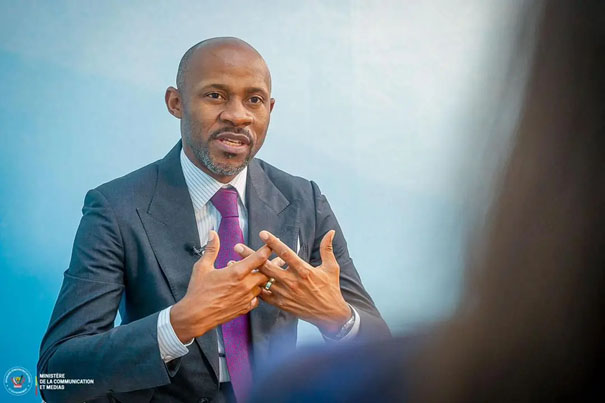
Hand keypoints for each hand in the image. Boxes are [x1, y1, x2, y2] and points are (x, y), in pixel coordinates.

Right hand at [170, 231, 269, 342]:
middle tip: (276, 260)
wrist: (196, 316)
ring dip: (260, 279)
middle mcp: (244, 285)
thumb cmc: (198, 291)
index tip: (272, 244)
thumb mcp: (202, 267)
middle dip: (270, 265)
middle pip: (266, 272)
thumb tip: (212, 234)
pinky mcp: (245, 308)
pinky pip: (257, 299)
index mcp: (236, 272)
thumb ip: (211, 249)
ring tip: (258, 273)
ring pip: (262, 285)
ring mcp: (246, 298)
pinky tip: (250, 289)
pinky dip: (256, 293)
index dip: (267, 249)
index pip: (258, 258)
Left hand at [236, 230, 351, 334]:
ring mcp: (285, 294)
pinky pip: (264, 296)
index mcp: (304, 271)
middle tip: (237, 247)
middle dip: (251, 256)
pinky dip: (253, 288)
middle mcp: (292, 282)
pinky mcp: (281, 304)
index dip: (273, 243)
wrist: (329, 314)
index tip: (262, 234)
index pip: (286, 254)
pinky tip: (242, 282)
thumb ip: (327, 249)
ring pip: (263, 281)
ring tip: (232, 264)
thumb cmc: (331, 289)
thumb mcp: (331, 268)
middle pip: (267, 266)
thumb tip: (331, 232)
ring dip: (247, 272)